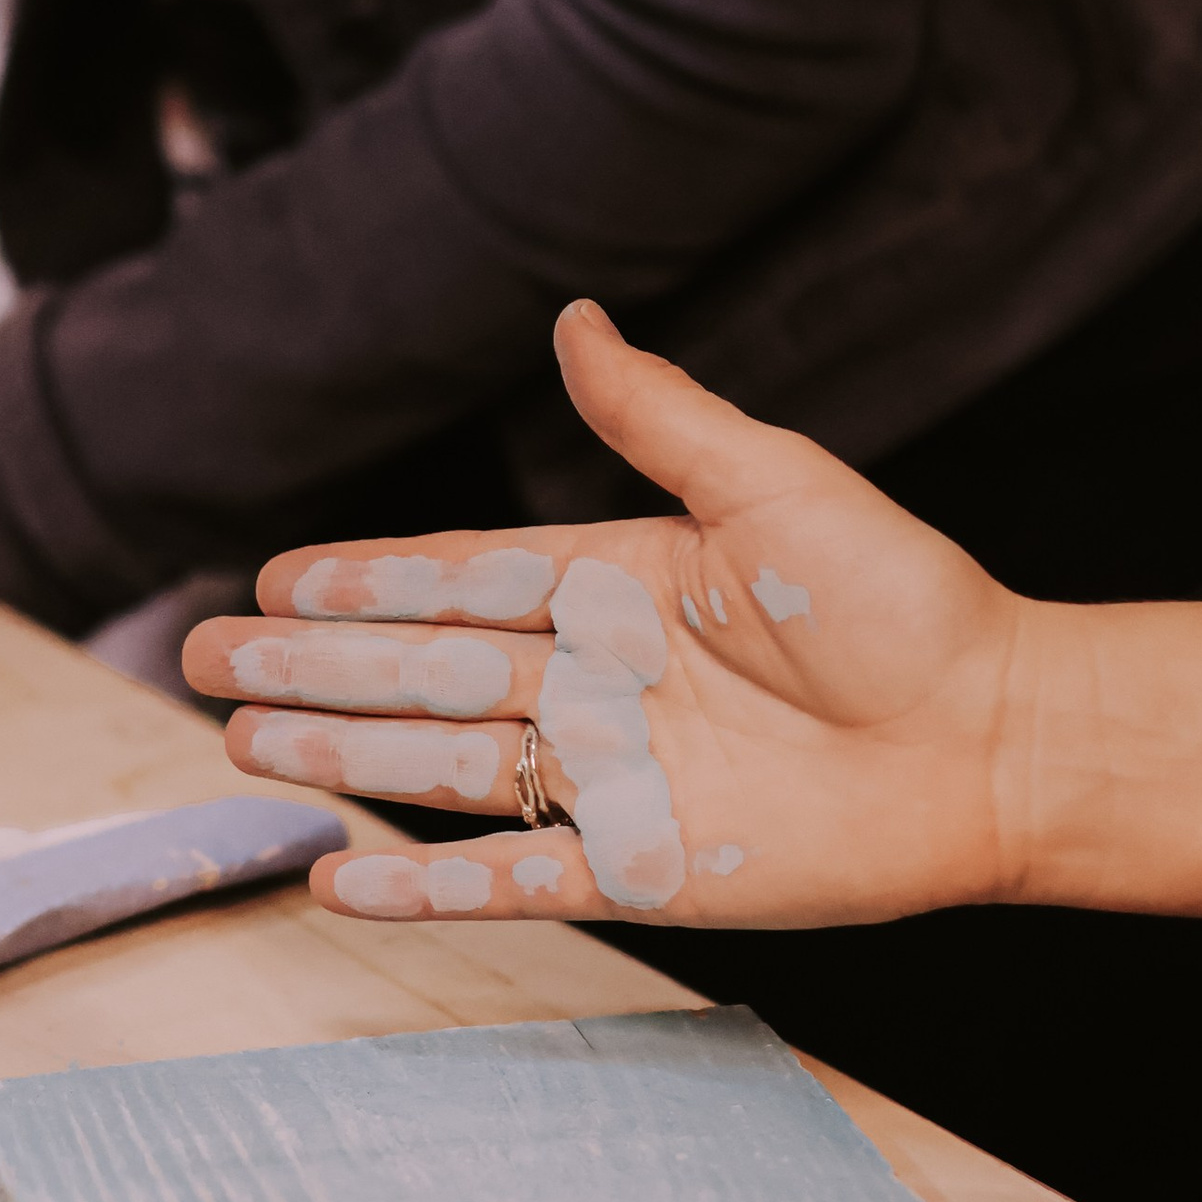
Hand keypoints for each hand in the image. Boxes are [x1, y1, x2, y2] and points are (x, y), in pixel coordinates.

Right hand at [186, 303, 1201, 930]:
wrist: (1001, 738)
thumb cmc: (908, 603)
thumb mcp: (772, 484)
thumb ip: (658, 417)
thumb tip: (571, 319)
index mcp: (624, 585)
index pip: (461, 576)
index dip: (364, 576)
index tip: (272, 572)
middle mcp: (602, 683)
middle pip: (422, 672)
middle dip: (311, 664)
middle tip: (201, 658)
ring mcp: (617, 779)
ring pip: (441, 769)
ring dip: (340, 753)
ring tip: (240, 741)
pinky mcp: (650, 868)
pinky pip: (514, 878)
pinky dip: (424, 883)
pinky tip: (339, 873)